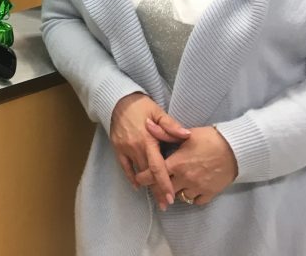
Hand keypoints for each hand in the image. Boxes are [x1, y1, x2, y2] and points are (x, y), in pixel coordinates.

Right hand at [110, 93, 190, 209]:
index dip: (164, 183)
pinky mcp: (117, 148)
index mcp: (147, 140)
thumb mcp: (158, 112)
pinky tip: (138, 186)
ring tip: (156, 200)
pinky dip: (131, 177)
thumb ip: (171, 125)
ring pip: (138, 172)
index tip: (171, 197)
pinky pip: (125, 166)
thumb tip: (187, 135)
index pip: (158, 166)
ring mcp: (125, 149)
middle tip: (166, 205)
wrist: (118, 100)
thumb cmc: (141, 106)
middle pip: (148, 174)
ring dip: (147, 186)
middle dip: (157, 190)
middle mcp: (135, 147)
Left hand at [136, 126, 237, 206]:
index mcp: (176, 163)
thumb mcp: (185, 134)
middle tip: (155, 183)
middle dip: (158, 187)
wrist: (234, 149)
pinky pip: (196, 201)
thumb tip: (146, 124)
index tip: (139, 178)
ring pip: (180, 197)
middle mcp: (185, 178)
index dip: (143, 177)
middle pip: (164, 189)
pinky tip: (189, 189)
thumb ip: (164, 133)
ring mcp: (198, 187)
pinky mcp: (210, 193)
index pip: (153, 175)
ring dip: (175, 191)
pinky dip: (191, 197)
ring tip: (174, 184)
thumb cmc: (208, 138)